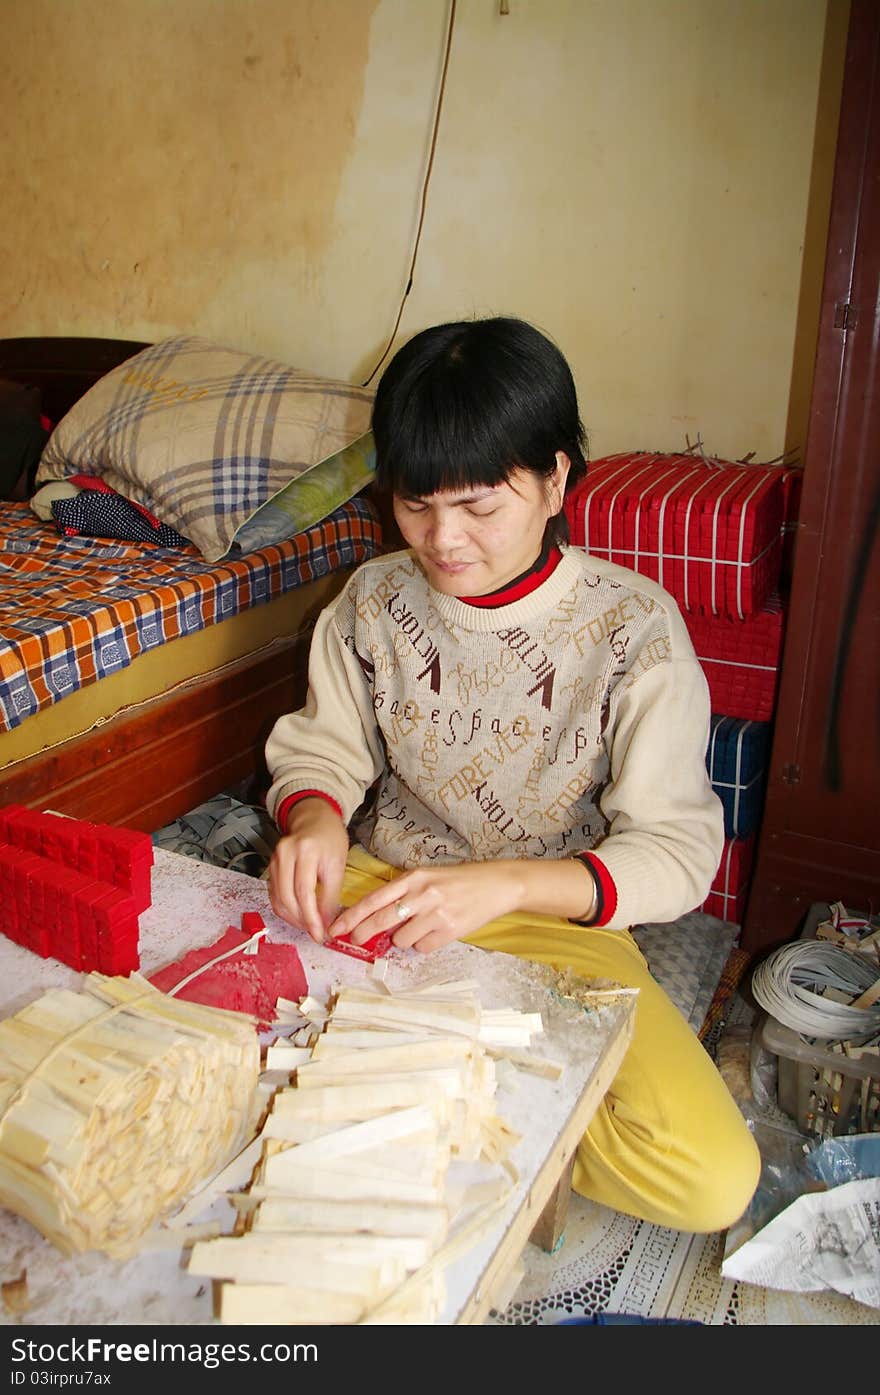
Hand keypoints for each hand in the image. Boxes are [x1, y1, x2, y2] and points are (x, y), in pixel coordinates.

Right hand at [267, 798, 348, 941]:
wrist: (314, 820)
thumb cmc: (330, 839)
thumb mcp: (338, 864)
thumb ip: (331, 895)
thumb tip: (326, 924)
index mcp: (306, 850)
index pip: (304, 891)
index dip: (311, 917)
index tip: (320, 935)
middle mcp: (285, 854)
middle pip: (288, 898)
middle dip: (302, 921)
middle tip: (316, 934)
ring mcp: (274, 860)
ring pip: (278, 900)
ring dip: (293, 919)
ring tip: (309, 927)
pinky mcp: (270, 867)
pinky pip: (275, 895)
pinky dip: (286, 910)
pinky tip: (299, 916)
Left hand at [326, 861, 524, 954]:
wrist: (495, 884)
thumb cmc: (458, 881)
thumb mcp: (427, 877)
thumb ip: (403, 894)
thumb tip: (376, 920)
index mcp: (413, 878)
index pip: (374, 900)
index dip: (352, 916)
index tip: (336, 928)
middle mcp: (422, 894)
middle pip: (380, 921)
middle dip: (363, 934)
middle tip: (356, 940)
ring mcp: (436, 913)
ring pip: (401, 939)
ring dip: (404, 939)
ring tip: (421, 926)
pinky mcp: (449, 930)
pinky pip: (422, 947)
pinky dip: (425, 944)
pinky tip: (437, 931)